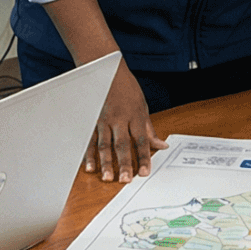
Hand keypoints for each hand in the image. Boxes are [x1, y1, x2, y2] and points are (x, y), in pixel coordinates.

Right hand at [84, 63, 164, 181]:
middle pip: (121, 144)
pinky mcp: (91, 120)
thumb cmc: (127, 88)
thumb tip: (162, 146)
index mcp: (135, 115)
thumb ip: (149, 129)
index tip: (144, 172)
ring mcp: (103, 120)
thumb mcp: (142, 106)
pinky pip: (89, 140)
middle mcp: (119, 119)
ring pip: (104, 144)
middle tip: (125, 180)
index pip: (141, 140)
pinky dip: (89, 154)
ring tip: (107, 177)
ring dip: (105, 162)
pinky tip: (90, 167)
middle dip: (123, 163)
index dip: (143, 157)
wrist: (106, 70)